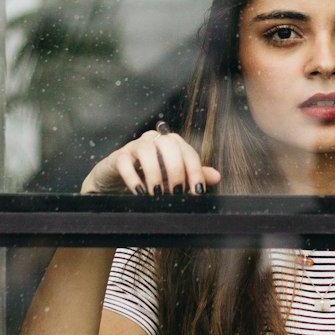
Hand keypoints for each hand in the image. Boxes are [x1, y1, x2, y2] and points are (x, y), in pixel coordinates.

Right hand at [81, 128, 220, 196]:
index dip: (195, 171)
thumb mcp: (173, 177)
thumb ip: (192, 175)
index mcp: (171, 142)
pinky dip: (133, 178)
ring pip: (146, 150)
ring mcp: (134, 146)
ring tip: (157, 194)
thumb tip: (217, 176)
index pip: (188, 151)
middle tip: (177, 193)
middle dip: (176, 170)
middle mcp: (154, 139)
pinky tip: (140, 193)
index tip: (197, 192)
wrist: (117, 179)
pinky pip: (124, 162)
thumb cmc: (149, 176)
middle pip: (169, 144)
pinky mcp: (117, 157)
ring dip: (154, 174)